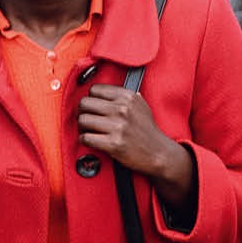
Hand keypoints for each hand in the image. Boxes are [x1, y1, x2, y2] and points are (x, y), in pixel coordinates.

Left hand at [77, 83, 195, 207]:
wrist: (159, 153)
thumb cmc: (148, 131)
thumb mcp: (141, 106)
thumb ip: (124, 97)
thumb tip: (103, 92)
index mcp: (128, 97)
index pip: (95, 89)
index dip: (91, 99)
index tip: (92, 107)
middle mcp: (122, 109)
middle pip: (85, 103)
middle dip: (82, 112)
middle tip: (86, 119)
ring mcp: (118, 127)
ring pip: (83, 120)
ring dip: (81, 127)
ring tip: (87, 130)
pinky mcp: (113, 144)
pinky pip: (86, 138)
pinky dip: (84, 140)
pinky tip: (90, 141)